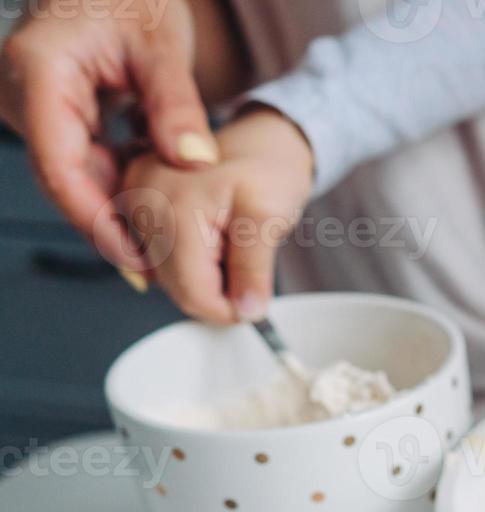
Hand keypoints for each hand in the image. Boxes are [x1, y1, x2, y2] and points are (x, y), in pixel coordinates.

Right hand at [0, 0, 219, 276]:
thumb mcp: (160, 44)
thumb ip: (176, 105)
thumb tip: (194, 162)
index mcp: (38, 72)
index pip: (58, 164)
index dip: (96, 219)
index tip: (134, 257)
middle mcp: (25, 94)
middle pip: (66, 180)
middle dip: (111, 227)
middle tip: (160, 271)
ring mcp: (38, 108)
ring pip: (77, 177)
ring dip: (119, 211)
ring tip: (165, 253)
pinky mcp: (58, 117)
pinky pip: (87, 163)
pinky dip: (121, 187)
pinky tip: (156, 216)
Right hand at [119, 108, 313, 323]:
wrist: (258, 142)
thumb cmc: (268, 170)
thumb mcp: (271, 218)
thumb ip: (254, 269)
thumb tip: (247, 312)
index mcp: (171, 205)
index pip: (192, 292)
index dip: (228, 308)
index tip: (253, 299)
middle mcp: (138, 201)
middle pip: (174, 287)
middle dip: (214, 287)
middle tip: (242, 256)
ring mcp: (129, 203)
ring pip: (164, 277)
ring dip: (200, 274)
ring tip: (225, 241)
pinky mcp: (131, 207)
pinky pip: (156, 259)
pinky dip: (185, 261)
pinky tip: (206, 239)